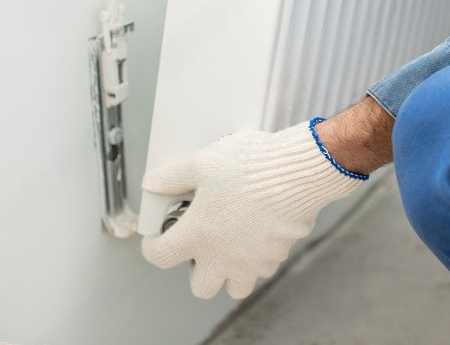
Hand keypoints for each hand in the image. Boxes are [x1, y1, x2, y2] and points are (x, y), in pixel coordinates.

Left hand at [139, 121, 364, 298]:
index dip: (153, 247)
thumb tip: (152, 183)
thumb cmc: (250, 167)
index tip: (157, 238)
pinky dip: (257, 259)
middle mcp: (222, 257)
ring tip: (231, 244)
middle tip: (201, 244)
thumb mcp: (203, 162)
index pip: (160, 257)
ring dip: (229, 272)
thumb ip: (172, 176)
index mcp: (196, 235)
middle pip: (200, 287)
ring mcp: (251, 261)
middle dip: (197, 269)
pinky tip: (257, 232)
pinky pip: (262, 269)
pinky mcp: (277, 256)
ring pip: (235, 286)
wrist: (297, 173)